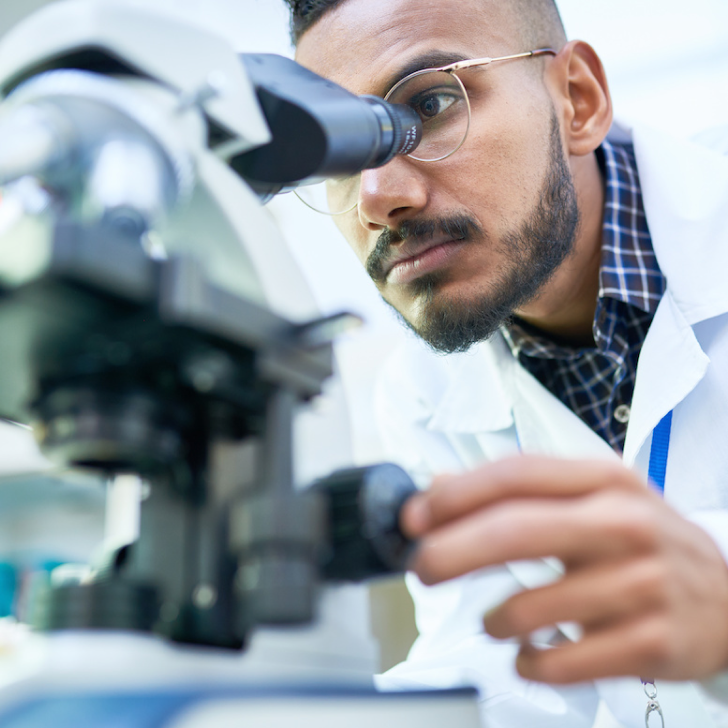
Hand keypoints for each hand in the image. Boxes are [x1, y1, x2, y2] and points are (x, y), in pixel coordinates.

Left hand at [401, 455, 727, 683]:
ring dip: (494, 620)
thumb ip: (520, 491)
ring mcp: (642, 583)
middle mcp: (623, 524)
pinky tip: (529, 654)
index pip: (516, 475)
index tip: (416, 517)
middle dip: (453, 552)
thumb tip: (440, 489)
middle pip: (517, 531)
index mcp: (603, 481)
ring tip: (493, 621)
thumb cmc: (642, 542)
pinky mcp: (653, 642)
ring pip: (534, 606)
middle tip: (421, 569)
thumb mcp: (592, 499)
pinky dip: (530, 662)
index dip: (456, 494)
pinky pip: (564, 660)